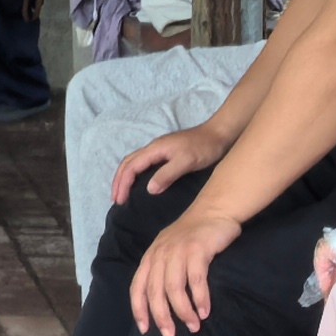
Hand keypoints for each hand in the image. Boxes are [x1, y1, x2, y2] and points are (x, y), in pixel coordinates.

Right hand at [113, 124, 228, 204]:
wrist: (219, 134)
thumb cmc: (204, 147)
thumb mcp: (186, 162)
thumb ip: (167, 174)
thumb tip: (148, 189)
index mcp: (154, 149)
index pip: (131, 167)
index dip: (123, 184)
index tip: (120, 201)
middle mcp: (152, 148)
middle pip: (127, 164)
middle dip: (118, 182)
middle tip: (116, 200)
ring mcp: (158, 150)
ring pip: (133, 163)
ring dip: (124, 178)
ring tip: (122, 194)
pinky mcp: (165, 154)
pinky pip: (142, 165)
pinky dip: (134, 175)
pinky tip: (138, 185)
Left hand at [129, 210, 239, 335]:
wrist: (214, 210)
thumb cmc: (192, 236)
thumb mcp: (169, 251)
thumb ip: (162, 272)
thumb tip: (161, 305)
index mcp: (150, 257)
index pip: (137, 287)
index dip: (139, 310)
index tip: (146, 330)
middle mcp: (160, 254)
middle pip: (155, 292)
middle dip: (161, 317)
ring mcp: (178, 251)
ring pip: (174, 289)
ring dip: (183, 312)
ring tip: (193, 326)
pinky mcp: (197, 250)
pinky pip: (196, 280)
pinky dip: (200, 298)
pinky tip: (205, 311)